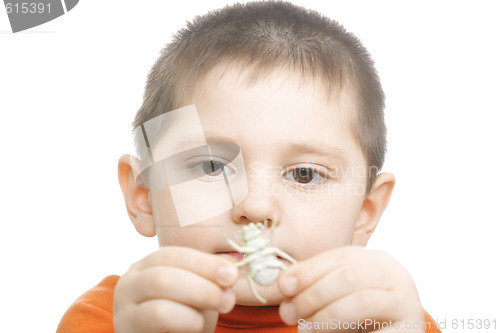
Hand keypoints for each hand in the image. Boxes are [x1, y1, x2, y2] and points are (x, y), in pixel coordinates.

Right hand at [114, 246, 238, 332]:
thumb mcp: (198, 293)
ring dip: (197, 299)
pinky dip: (186, 320)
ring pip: (159, 298)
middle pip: (163, 275)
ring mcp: (125, 310)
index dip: (204, 263)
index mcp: (147, 265)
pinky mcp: (128, 330)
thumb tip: (229, 267)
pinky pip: (158, 320)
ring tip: (218, 311)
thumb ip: (211, 278)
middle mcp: (130, 283)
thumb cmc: (183, 319)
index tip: (231, 274)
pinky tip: (199, 326)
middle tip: (227, 299)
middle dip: (202, 285)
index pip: (173, 255)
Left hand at [278, 246, 424, 331]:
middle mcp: (396, 274)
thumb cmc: (358, 319)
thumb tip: (283, 284)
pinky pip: (375, 331)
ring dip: (325, 316)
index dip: (308, 270)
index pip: (338, 257)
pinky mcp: (411, 329)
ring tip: (304, 329)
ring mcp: (407, 301)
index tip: (283, 287)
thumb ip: (315, 285)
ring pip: (360, 301)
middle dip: (312, 294)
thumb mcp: (337, 296)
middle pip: (348, 276)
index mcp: (376, 260)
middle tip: (288, 313)